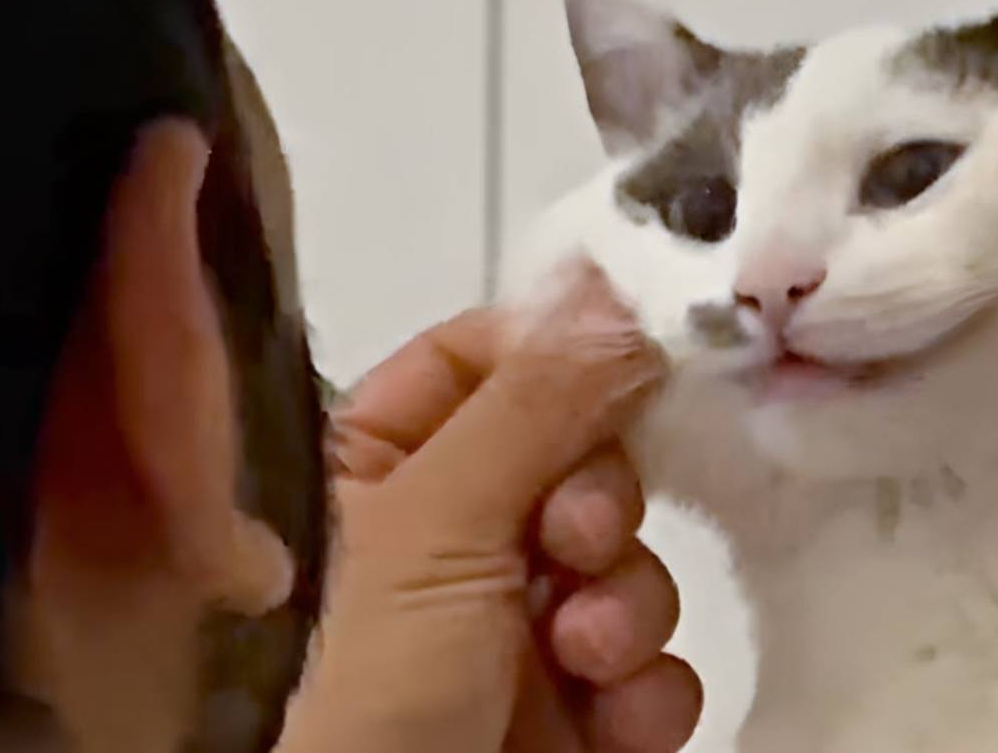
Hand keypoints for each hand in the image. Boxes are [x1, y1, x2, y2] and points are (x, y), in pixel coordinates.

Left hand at [277, 263, 700, 752]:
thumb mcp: (433, 525)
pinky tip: (613, 718)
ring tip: (581, 654)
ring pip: (623, 564)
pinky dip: (646, 690)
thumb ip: (535, 402)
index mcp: (373, 470)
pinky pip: (646, 667)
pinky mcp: (567, 715)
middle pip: (576, 458)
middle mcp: (444, 539)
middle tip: (573, 539)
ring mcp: (509, 630)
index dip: (555, 358)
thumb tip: (611, 288)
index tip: (631, 353)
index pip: (481, 361)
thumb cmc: (350, 687)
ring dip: (624, 605)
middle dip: (597, 502)